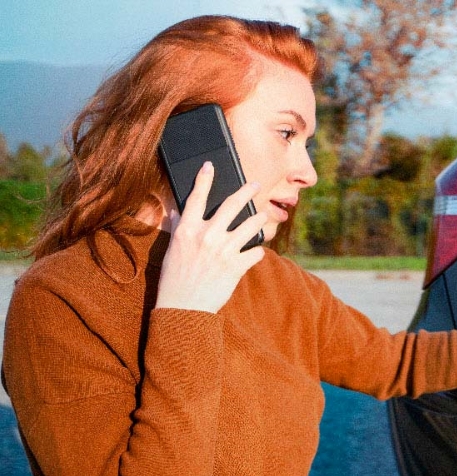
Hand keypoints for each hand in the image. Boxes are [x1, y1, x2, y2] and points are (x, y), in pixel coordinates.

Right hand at [155, 161, 267, 312]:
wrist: (183, 307)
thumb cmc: (174, 278)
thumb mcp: (172, 250)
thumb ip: (177, 229)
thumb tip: (177, 212)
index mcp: (187, 230)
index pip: (196, 198)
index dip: (204, 179)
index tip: (210, 165)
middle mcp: (207, 236)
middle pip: (232, 205)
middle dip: (247, 191)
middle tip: (256, 185)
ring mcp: (224, 250)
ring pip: (251, 225)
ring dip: (259, 219)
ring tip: (262, 216)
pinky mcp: (237, 266)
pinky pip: (256, 252)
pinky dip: (257, 251)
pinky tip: (255, 252)